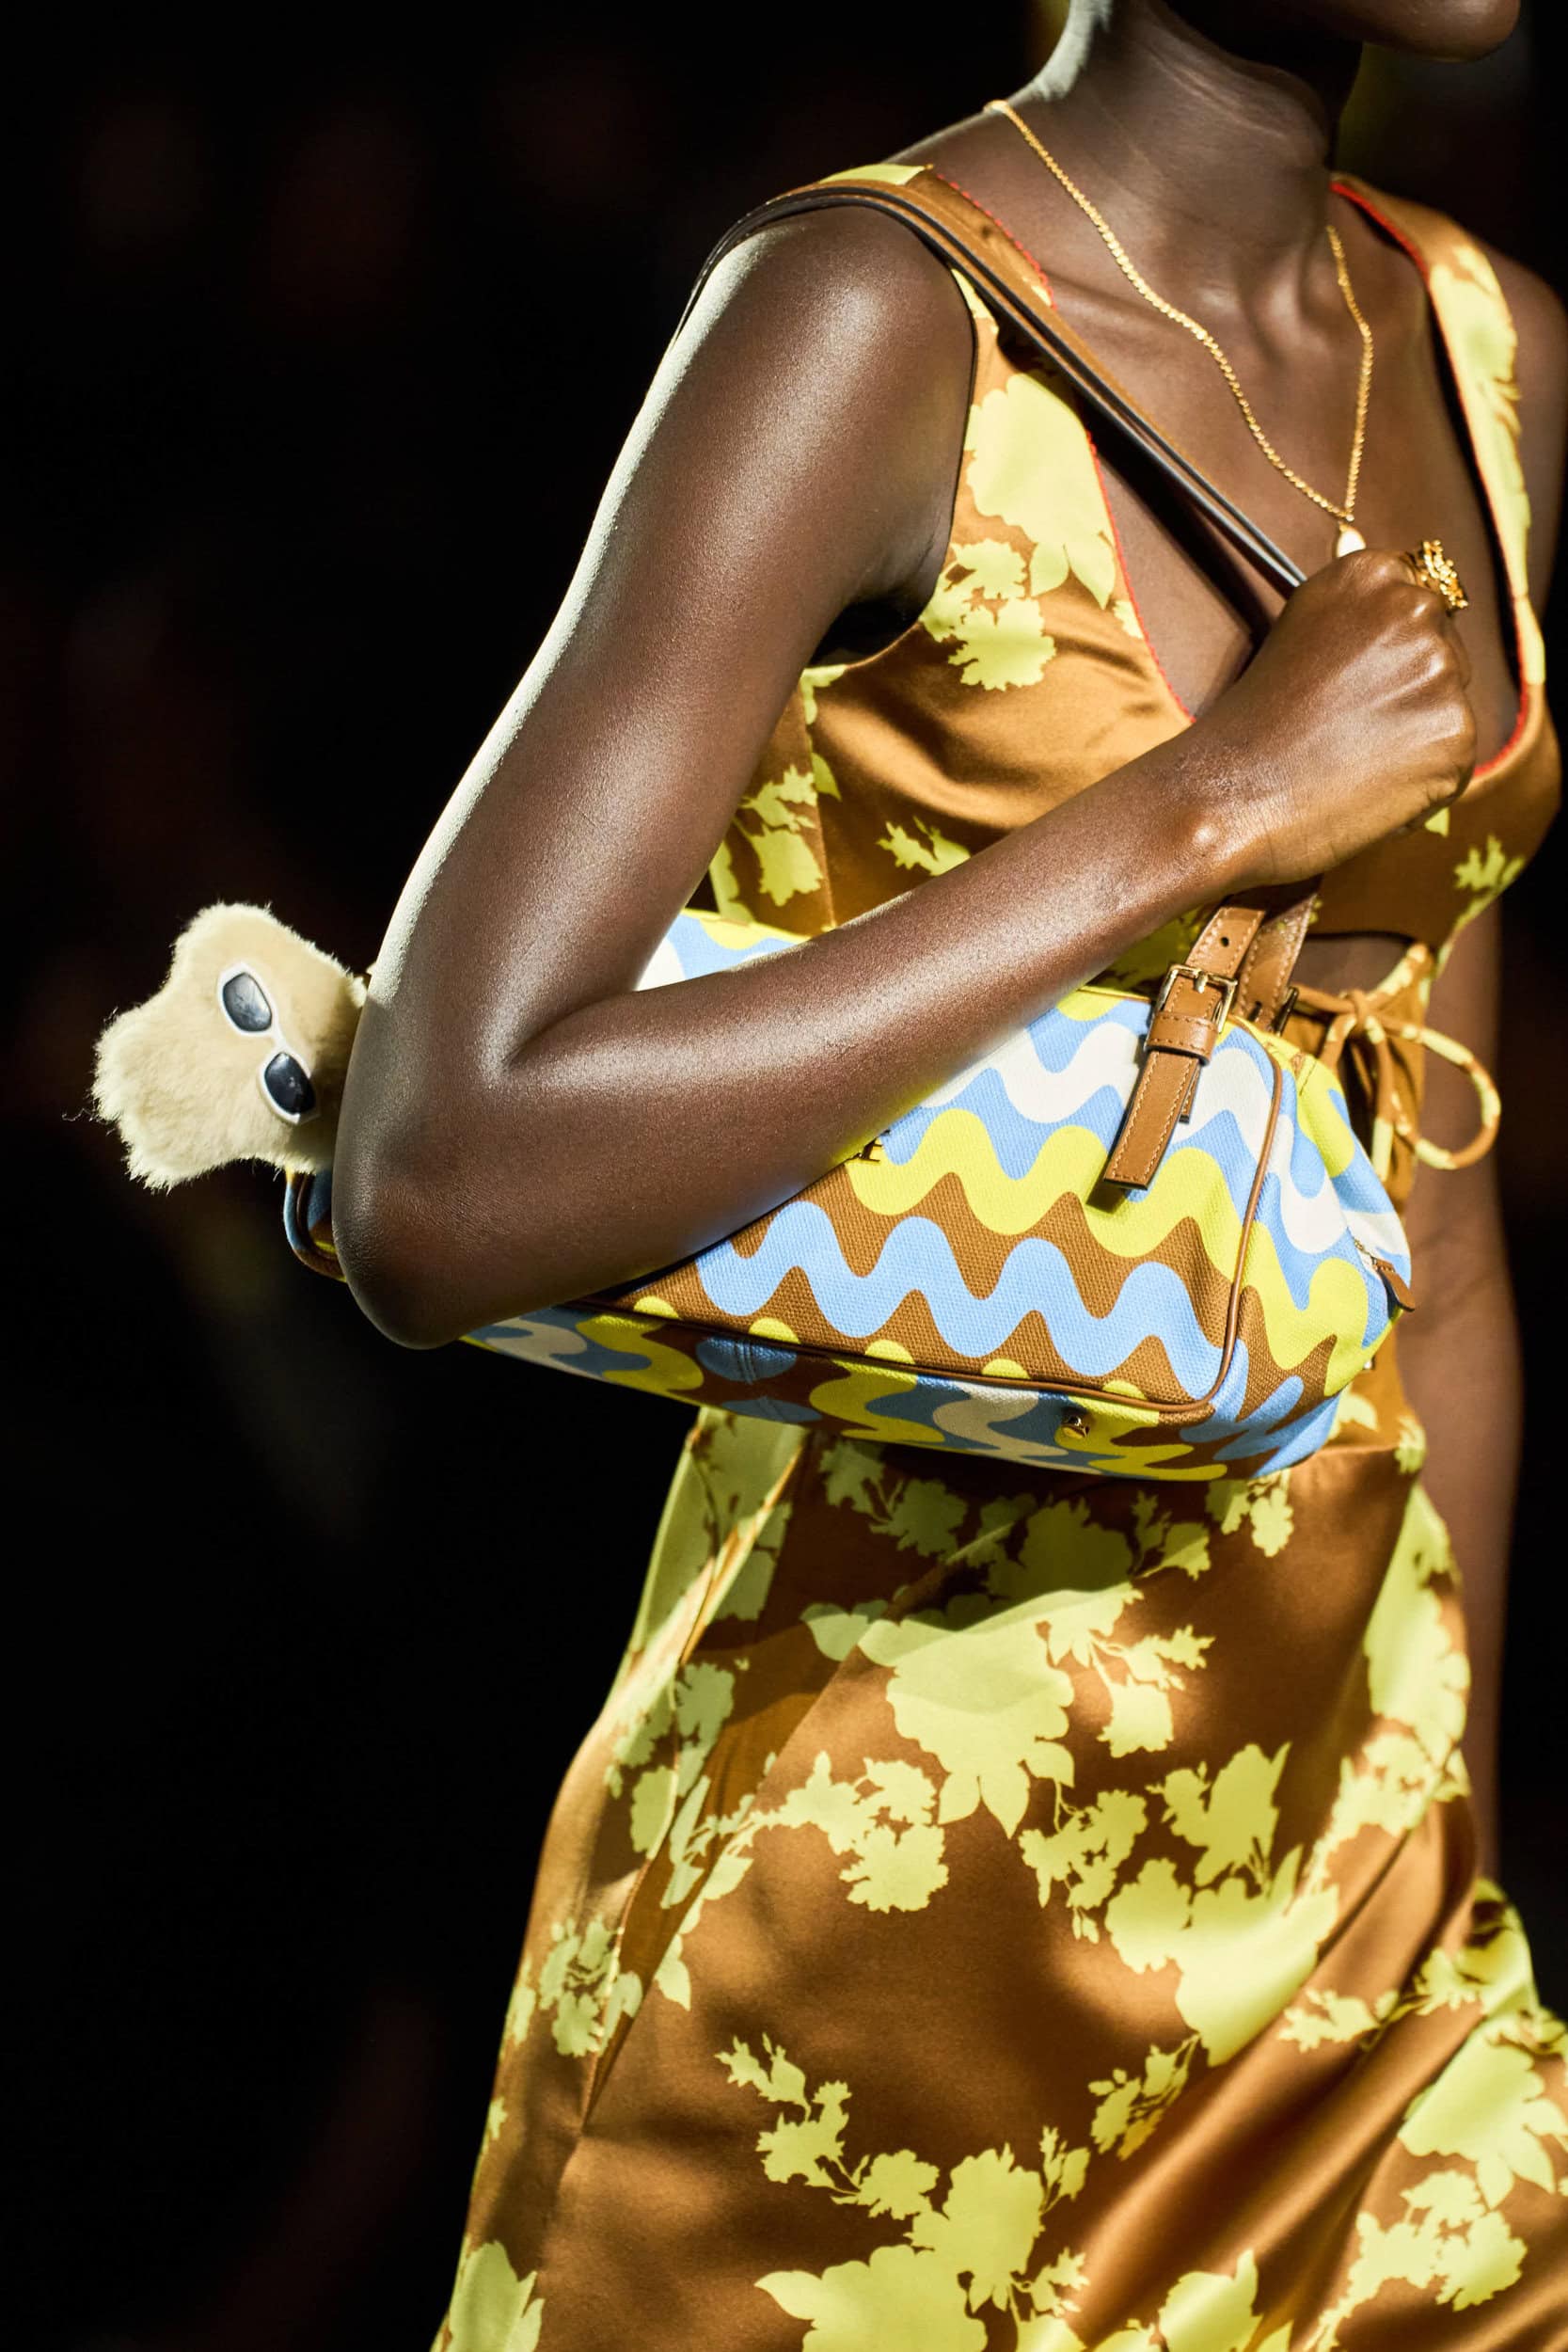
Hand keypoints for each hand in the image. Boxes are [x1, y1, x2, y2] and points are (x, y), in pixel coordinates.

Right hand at [1198, 547, 1475, 892]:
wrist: (1229, 793)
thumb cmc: (1252, 725)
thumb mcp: (1298, 634)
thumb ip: (1352, 609)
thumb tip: (1366, 544)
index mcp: (1371, 574)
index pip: (1422, 602)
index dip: (1392, 653)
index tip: (1355, 684)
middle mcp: (1413, 609)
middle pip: (1447, 653)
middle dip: (1412, 693)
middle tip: (1347, 732)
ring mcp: (1440, 672)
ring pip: (1451, 709)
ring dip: (1416, 741)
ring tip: (1350, 764)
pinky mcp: (1455, 733)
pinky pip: (1453, 764)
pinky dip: (1421, 787)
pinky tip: (1366, 790)